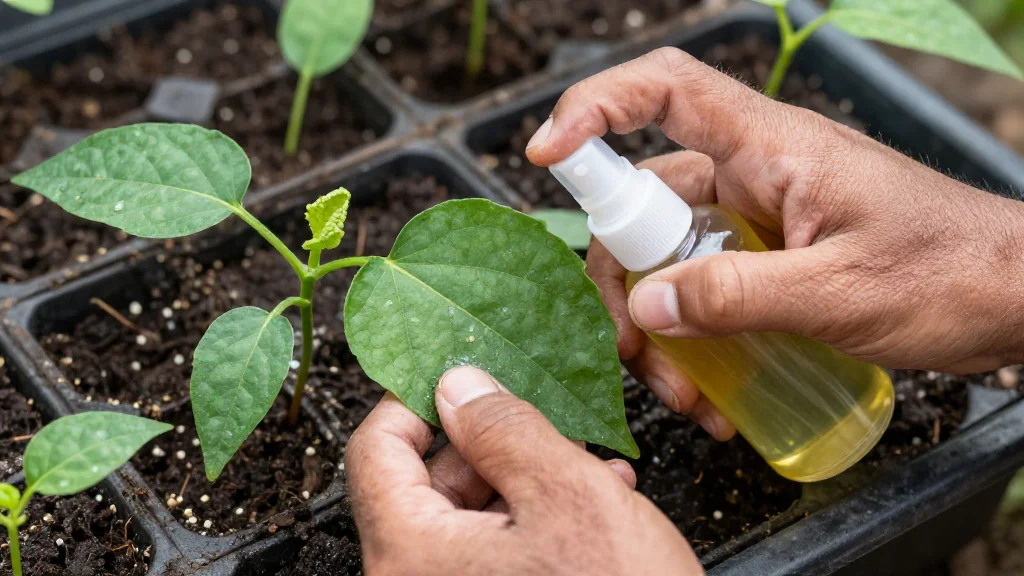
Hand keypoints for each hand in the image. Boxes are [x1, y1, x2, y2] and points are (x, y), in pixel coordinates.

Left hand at [346, 366, 701, 575]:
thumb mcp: (569, 496)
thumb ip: (504, 429)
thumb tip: (458, 384)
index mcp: (411, 554)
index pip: (374, 451)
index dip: (416, 400)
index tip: (458, 375)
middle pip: (422, 484)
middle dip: (487, 444)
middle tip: (540, 419)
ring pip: (465, 519)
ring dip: (521, 481)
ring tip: (585, 465)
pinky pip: (489, 556)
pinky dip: (532, 524)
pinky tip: (590, 507)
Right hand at [525, 47, 1023, 435]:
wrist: (1014, 299)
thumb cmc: (949, 273)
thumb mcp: (841, 291)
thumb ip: (739, 295)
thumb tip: (646, 304)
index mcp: (770, 147)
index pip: (666, 90)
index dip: (595, 107)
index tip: (545, 154)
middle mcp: (751, 173)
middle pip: (644, 204)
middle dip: (626, 283)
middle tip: (636, 352)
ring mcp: (755, 219)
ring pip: (667, 259)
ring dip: (658, 327)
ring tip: (683, 395)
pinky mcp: (765, 260)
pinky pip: (701, 289)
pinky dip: (692, 339)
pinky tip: (711, 394)